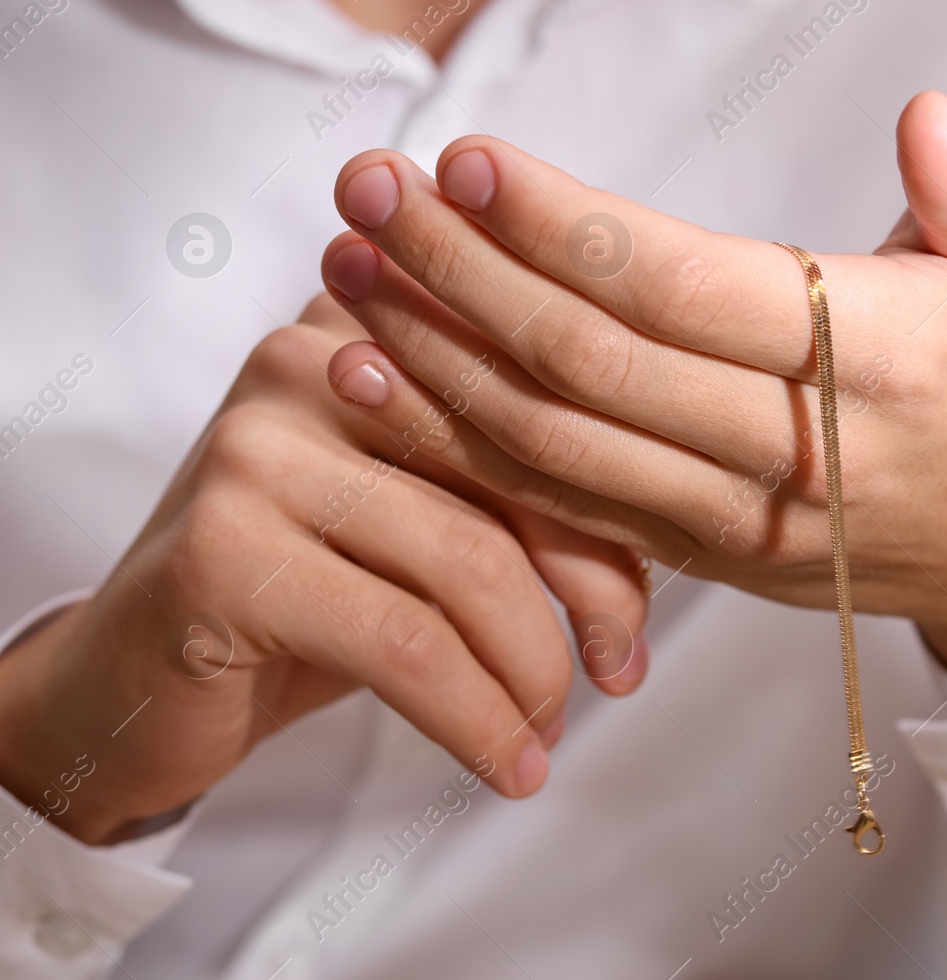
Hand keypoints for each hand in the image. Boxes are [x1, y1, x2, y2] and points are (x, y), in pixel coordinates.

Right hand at [0, 298, 648, 844]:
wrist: (136, 674)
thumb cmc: (311, 592)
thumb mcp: (430, 521)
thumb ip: (526, 491)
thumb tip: (668, 532)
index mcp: (382, 324)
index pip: (543, 404)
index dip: (615, 515)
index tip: (641, 616)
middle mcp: (316, 356)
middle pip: (521, 470)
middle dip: (594, 591)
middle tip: (621, 675)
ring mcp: (262, 443)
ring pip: (473, 563)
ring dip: (533, 671)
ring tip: (546, 733)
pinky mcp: (229, 545)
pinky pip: (408, 642)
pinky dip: (477, 719)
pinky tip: (507, 765)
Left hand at [318, 92, 946, 714]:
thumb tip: (925, 115)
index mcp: (879, 366)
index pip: (685, 291)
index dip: (564, 229)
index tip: (466, 161)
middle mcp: (799, 458)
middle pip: (593, 368)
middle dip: (465, 276)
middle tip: (367, 190)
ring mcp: (741, 522)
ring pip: (557, 448)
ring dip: (436, 360)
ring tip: (348, 270)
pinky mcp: (702, 558)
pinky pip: (561, 505)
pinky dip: (460, 445)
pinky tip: (381, 381)